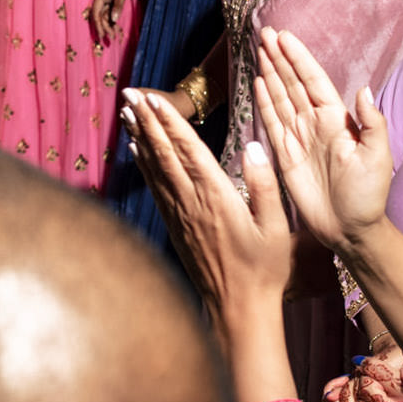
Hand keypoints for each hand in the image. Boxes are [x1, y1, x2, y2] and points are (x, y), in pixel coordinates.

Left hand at [121, 87, 291, 314]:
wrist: (238, 308)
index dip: (169, 122)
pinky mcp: (175, 227)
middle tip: (130, 93)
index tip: (153, 98)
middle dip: (146, 121)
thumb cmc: (263, 269)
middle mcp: (192, 202)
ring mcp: (180, 215)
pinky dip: (144, 166)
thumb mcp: (275, 227)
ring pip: (155, 168)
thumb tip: (254, 146)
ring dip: (140, 138)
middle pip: (164, 153)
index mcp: (217, 197)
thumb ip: (264, 185)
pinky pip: (155, 189)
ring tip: (127, 113)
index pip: (189, 150)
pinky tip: (136, 151)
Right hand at [252, 27, 392, 253]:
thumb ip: (372, 123)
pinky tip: (257, 83)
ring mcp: (299, 137)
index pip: (313, 81)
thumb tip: (364, 90)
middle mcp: (315, 123)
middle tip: (264, 32)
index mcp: (337, 120)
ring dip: (269, 73)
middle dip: (279, 57)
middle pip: (292, 83)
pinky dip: (263, 102)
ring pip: (280, 97)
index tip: (284, 36)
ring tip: (258, 49)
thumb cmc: (369, 196)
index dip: (298, 58)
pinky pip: (271, 122)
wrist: (350, 230)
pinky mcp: (284, 155)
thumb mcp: (378, 158)